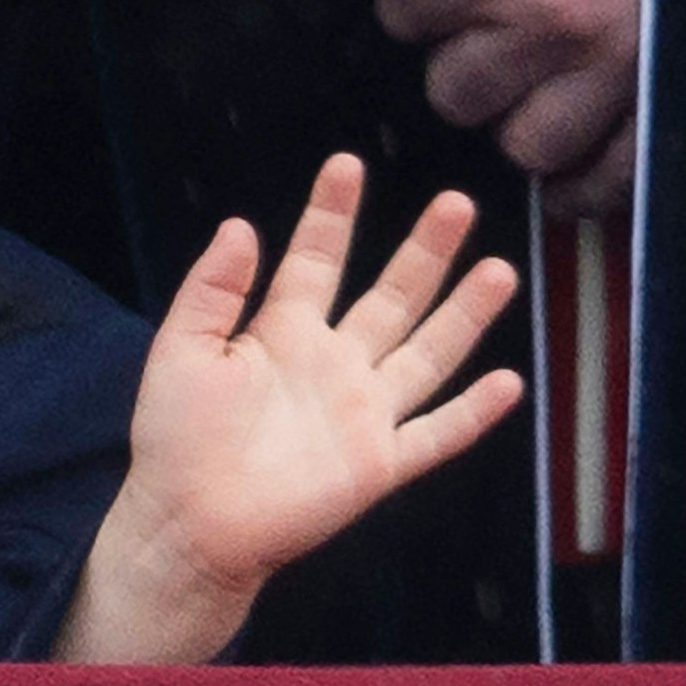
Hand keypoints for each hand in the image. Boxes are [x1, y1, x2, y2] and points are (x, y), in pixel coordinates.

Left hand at [118, 155, 522, 601]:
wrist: (189, 521)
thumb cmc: (176, 435)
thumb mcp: (181, 348)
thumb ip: (212, 289)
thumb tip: (240, 224)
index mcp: (282, 331)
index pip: (317, 259)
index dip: (332, 213)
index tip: (348, 164)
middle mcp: (333, 363)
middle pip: (390, 296)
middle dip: (424, 251)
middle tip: (456, 202)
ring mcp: (362, 412)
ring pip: (427, 353)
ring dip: (464, 314)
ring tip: (499, 269)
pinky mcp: (378, 464)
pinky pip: (436, 434)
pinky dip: (473, 412)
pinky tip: (509, 382)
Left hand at [352, 0, 662, 212]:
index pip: (402, 15)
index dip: (414, 0)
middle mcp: (543, 17)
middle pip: (454, 91)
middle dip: (460, 63)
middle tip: (488, 32)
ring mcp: (614, 62)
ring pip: (525, 142)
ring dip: (519, 118)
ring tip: (532, 82)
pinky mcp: (668, 88)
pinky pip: (612, 174)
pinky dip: (587, 181)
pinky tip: (572, 161)